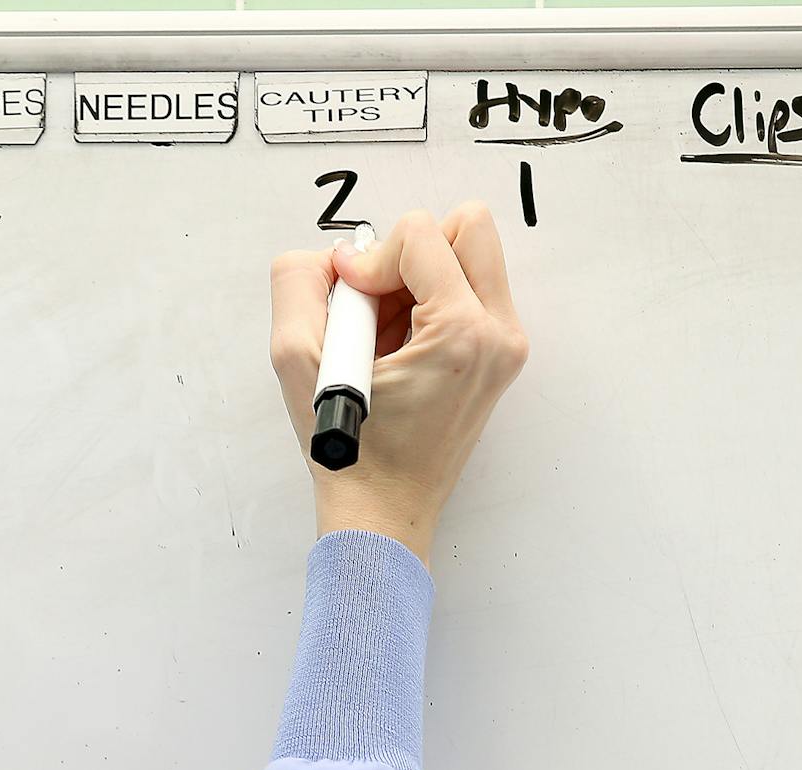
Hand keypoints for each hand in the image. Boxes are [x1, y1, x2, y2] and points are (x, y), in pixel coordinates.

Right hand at [269, 203, 528, 568]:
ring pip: (469, 257)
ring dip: (417, 279)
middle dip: (410, 253)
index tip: (346, 307)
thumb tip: (329, 256)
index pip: (420, 234)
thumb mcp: (296, 361)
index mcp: (464, 333)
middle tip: (374, 304)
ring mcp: (505, 346)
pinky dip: (426, 303)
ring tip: (382, 334)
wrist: (382, 511)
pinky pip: (466, 292)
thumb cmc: (351, 452)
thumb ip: (298, 284)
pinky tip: (396, 348)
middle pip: (469, 227)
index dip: (367, 260)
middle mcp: (499, 334)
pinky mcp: (497, 356)